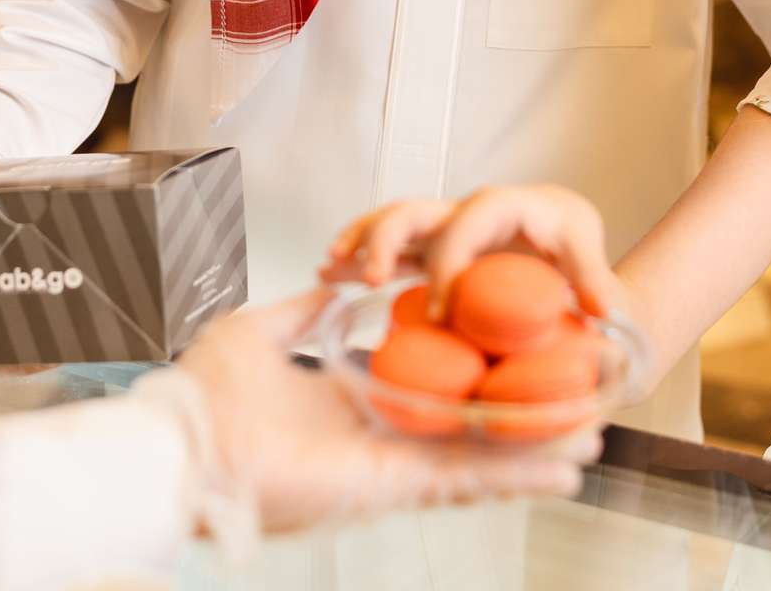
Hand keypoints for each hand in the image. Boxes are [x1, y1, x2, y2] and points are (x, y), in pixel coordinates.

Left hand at [173, 290, 598, 535]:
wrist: (181, 445)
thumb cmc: (204, 396)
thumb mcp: (259, 331)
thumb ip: (303, 311)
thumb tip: (335, 285)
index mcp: (354, 398)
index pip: (428, 385)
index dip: (472, 371)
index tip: (511, 351)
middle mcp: (380, 434)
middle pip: (466, 424)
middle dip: (520, 414)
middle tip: (573, 397)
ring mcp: (391, 463)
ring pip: (480, 455)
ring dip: (536, 446)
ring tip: (589, 434)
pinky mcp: (391, 485)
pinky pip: (464, 478)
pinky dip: (516, 474)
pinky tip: (563, 468)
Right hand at [320, 185, 626, 321]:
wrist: (562, 246)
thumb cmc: (572, 243)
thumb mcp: (586, 252)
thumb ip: (592, 277)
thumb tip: (601, 308)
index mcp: (505, 206)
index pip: (469, 221)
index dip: (450, 261)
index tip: (441, 310)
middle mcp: (466, 211)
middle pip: (417, 210)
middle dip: (387, 238)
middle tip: (372, 278)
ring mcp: (442, 228)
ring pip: (391, 222)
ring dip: (360, 241)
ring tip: (330, 266)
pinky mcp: (427, 247)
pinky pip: (387, 246)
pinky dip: (358, 255)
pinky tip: (331, 274)